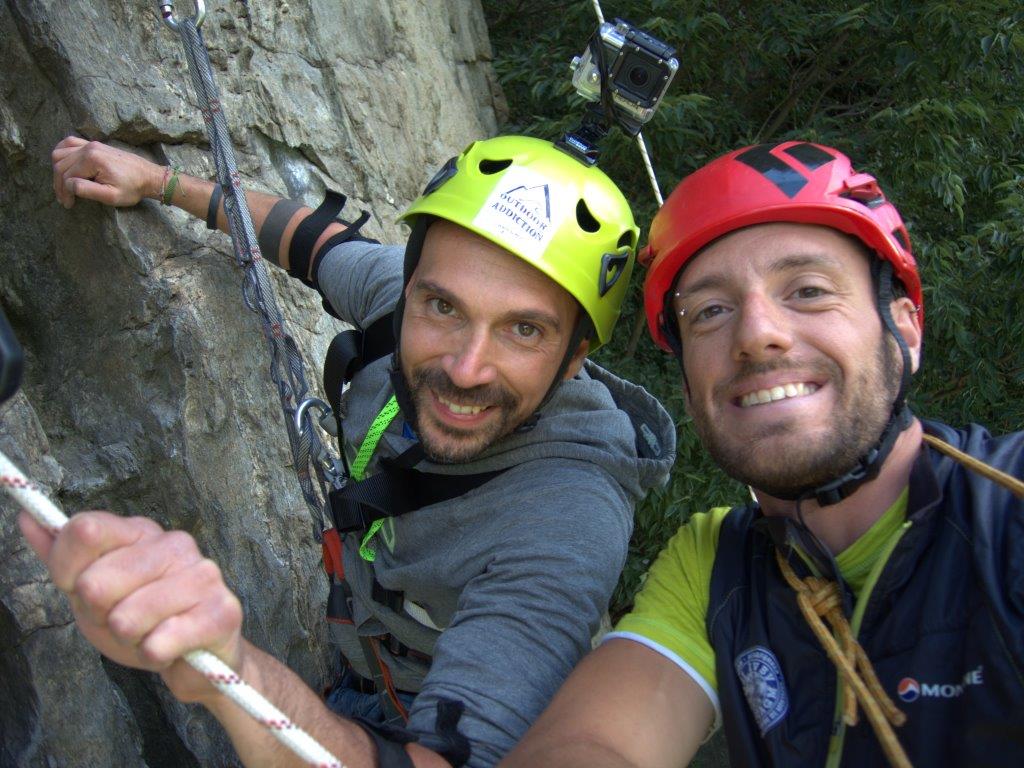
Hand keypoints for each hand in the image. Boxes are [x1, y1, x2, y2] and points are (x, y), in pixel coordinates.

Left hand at [18, 509, 243, 703]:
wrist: (195, 660)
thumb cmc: (141, 621)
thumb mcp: (92, 590)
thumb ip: (62, 555)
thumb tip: (26, 516)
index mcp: (141, 532)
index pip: (84, 530)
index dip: (68, 571)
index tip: (80, 590)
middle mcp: (175, 544)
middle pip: (95, 583)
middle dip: (100, 616)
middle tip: (123, 620)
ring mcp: (202, 575)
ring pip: (125, 618)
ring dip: (130, 639)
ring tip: (149, 634)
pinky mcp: (221, 612)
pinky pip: (159, 642)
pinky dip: (154, 655)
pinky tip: (170, 648)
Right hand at [51, 136, 163, 208]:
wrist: (149, 176)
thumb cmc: (132, 188)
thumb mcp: (111, 196)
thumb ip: (87, 190)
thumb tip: (67, 184)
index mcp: (92, 159)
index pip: (66, 176)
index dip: (64, 192)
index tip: (68, 204)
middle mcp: (89, 148)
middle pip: (61, 164)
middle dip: (59, 183)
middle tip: (64, 199)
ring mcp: (91, 144)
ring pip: (60, 153)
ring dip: (58, 169)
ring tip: (64, 185)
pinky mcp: (94, 144)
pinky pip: (69, 143)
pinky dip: (62, 153)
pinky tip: (64, 165)